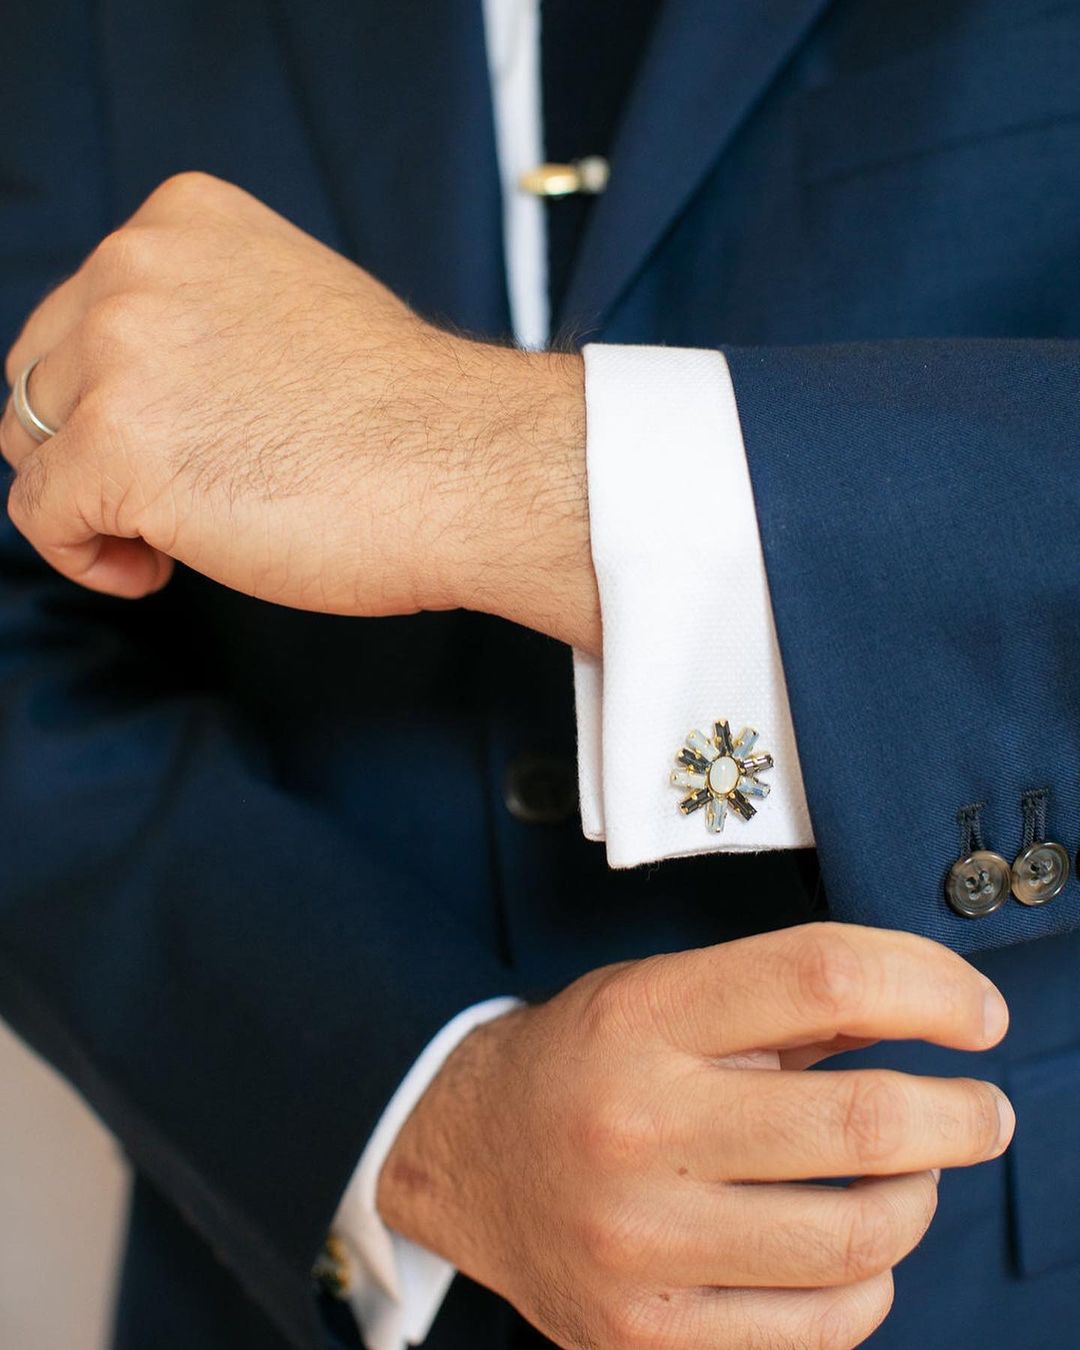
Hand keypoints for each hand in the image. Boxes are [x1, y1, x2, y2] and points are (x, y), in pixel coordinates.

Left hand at [1, 173, 598, 648]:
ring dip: (91, 498)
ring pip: (30, 444)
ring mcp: (120, 356)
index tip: (185, 441)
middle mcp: (133, 268)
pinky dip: (85, 556)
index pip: (83, 311)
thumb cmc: (407, 415)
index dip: (118, 395)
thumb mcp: (291, 308)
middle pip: (41, 376)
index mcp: (181, 220)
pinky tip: (156, 568)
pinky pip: (40, 518)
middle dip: (92, 445)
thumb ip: (206, 322)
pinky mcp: (117, 449)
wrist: (469, 466)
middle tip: (179, 492)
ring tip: (175, 531)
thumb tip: (150, 390)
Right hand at [378, 923, 1013, 1349]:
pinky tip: (860, 1250)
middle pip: (862, 1121)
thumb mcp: (662, 993)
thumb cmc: (582, 1061)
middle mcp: (636, 1123)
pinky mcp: (644, 1331)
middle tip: (983, 1110)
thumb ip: (784, 1000)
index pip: (820, 977)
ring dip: (921, 1200)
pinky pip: (815, 1327)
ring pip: (855, 1238)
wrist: (465, 1157)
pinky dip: (870, 1285)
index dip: (927, 987)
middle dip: (962, 1115)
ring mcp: (638, 1241)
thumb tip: (926, 1006)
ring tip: (915, 1178)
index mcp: (643, 1017)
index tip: (975, 1012)